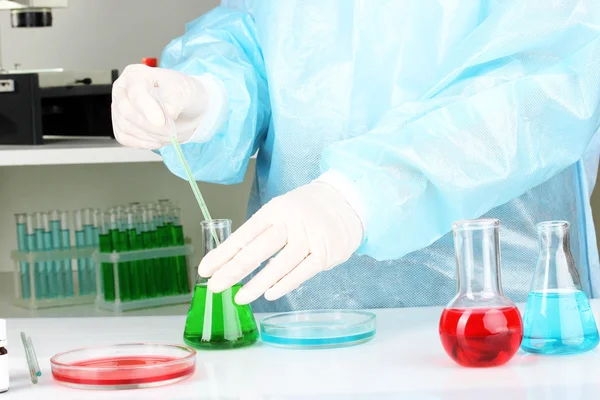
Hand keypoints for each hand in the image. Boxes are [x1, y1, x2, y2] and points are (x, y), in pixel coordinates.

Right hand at [112, 64, 223, 148]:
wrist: (189, 110)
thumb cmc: (184, 94)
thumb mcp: (185, 91)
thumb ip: (175, 100)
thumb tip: (167, 112)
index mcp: (136, 75)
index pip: (135, 91)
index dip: (147, 107)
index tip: (161, 121)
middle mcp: (123, 90)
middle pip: (125, 110)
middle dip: (150, 125)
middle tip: (170, 130)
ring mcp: (120, 109)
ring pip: (125, 126)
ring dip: (149, 135)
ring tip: (168, 134)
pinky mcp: (123, 126)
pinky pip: (124, 138)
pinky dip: (141, 143)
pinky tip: (157, 142)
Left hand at [198, 181, 363, 303]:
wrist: (348, 201)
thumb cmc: (307, 210)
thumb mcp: (282, 211)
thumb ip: (263, 233)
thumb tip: (234, 260)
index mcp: (274, 210)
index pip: (243, 235)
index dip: (222, 254)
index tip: (205, 270)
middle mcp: (290, 222)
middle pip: (257, 250)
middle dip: (232, 271)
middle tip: (215, 287)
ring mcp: (309, 238)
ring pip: (278, 265)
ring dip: (257, 285)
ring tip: (240, 298)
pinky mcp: (325, 253)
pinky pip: (301, 273)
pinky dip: (284, 284)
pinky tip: (269, 293)